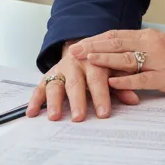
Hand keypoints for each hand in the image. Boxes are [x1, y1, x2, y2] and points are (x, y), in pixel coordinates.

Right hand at [26, 40, 140, 121]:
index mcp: (94, 60)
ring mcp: (60, 69)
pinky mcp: (48, 75)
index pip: (98, 78)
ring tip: (55, 116)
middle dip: (77, 100)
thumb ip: (123, 84)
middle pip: (76, 82)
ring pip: (56, 84)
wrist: (84, 47)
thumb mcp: (114, 70)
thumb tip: (133, 99)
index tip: (104, 114)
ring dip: (54, 101)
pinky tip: (31, 113)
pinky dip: (34, 100)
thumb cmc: (103, 64)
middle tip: (79, 117)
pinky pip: (39, 88)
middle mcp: (75, 64)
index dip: (101, 96)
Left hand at [73, 29, 164, 95]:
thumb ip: (142, 49)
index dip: (96, 38)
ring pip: (126, 58)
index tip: (79, 42)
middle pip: (117, 43)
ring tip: (87, 61)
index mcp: (149, 37)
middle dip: (93, 46)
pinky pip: (142, 78)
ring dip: (104, 59)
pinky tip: (111, 82)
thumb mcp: (163, 47)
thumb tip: (119, 54)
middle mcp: (152, 44)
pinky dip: (125, 80)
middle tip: (74, 51)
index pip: (117, 34)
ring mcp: (159, 61)